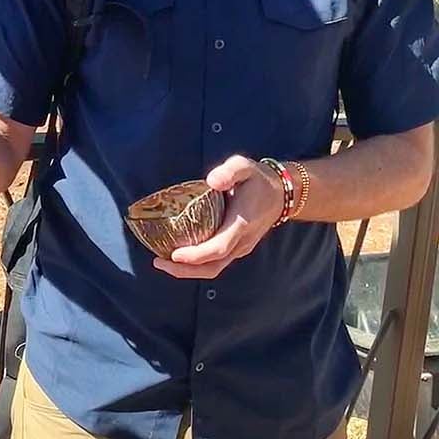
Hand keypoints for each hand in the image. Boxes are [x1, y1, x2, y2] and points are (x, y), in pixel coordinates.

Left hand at [152, 155, 282, 279]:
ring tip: (162, 262)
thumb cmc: (257, 179)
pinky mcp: (237, 249)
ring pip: (214, 268)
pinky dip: (197, 264)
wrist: (281, 194)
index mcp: (241, 224)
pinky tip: (179, 255)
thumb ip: (229, 171)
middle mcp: (241, 241)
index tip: (174, 255)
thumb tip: (212, 181)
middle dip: (185, 270)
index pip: (218, 247)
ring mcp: (240, 248)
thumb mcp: (244, 167)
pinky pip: (216, 263)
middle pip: (213, 266)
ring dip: (188, 271)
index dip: (196, 255)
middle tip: (158, 262)